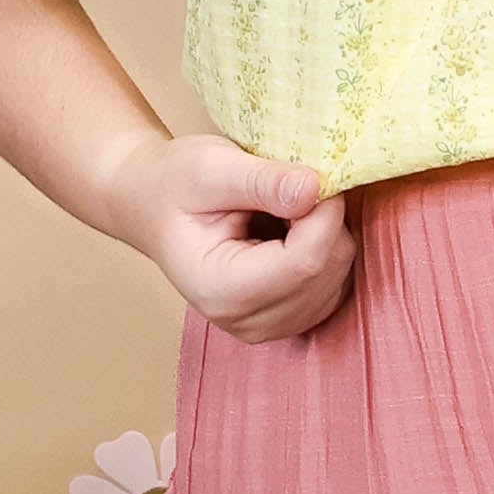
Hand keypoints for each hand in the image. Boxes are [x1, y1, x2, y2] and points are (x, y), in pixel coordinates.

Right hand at [104, 130, 354, 344]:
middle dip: (324, 220)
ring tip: (280, 210)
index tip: (309, 175)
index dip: (323, 213)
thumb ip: (262, 180)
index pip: (304, 262)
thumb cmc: (176, 185)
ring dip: (325, 233)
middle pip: (326, 270)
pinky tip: (290, 231)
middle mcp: (247, 321)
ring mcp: (271, 326)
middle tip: (286, 188)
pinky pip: (336, 283)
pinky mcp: (291, 319)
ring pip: (338, 276)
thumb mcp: (210, 167)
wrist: (155, 207)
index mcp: (220, 289)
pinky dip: (325, 249)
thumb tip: (315, 188)